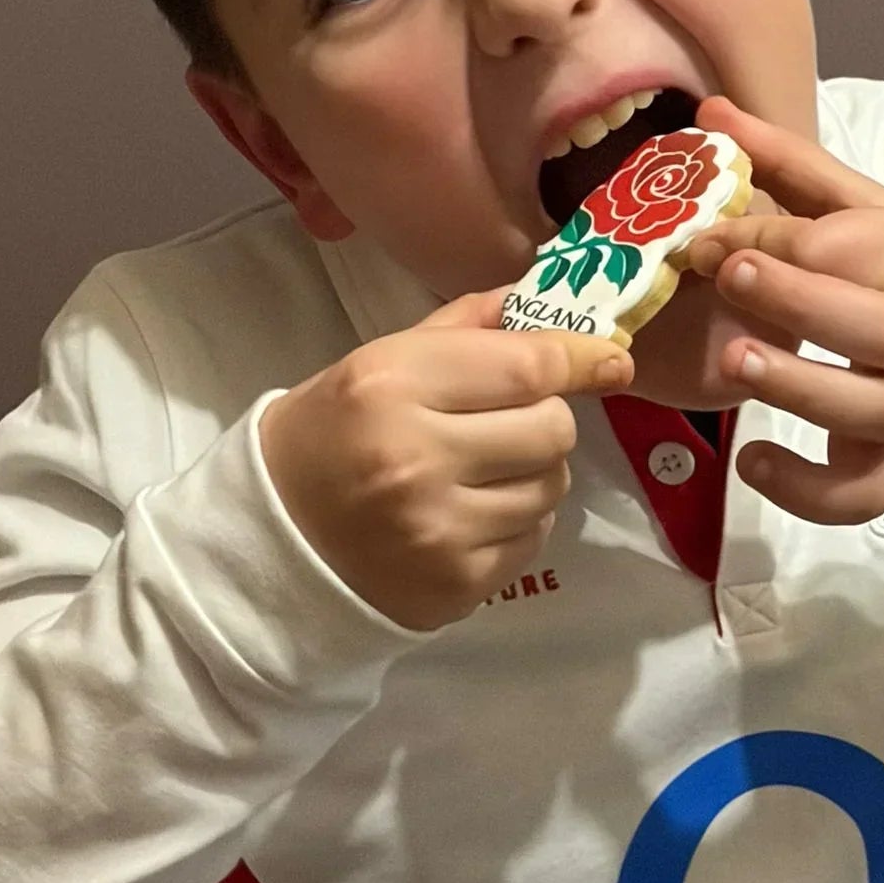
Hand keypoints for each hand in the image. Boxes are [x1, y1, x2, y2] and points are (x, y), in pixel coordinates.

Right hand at [260, 290, 632, 630]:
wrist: (273, 542)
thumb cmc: (332, 435)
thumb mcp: (380, 362)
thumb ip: (465, 328)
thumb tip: (544, 299)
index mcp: (392, 385)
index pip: (527, 366)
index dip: (580, 359)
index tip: (610, 360)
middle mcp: (417, 458)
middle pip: (553, 428)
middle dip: (544, 418)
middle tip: (505, 423)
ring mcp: (439, 530)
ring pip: (552, 486)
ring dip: (533, 472)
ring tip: (483, 472)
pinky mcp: (457, 584)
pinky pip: (533, 538)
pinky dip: (517, 521)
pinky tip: (471, 514)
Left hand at [686, 96, 883, 524]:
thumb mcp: (879, 215)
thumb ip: (795, 168)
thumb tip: (714, 113)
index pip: (848, 248)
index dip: (769, 241)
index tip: (703, 238)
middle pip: (876, 325)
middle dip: (799, 298)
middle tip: (728, 275)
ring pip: (872, 410)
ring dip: (802, 388)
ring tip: (734, 360)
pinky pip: (861, 495)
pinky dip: (808, 490)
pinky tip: (754, 460)